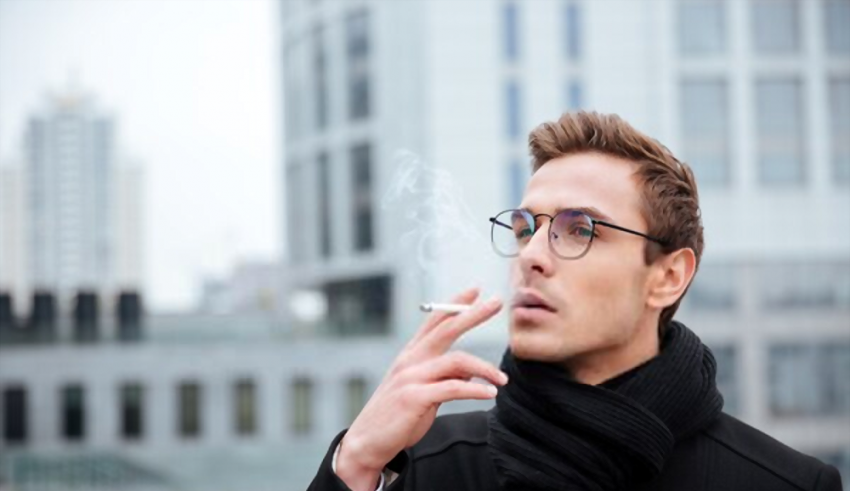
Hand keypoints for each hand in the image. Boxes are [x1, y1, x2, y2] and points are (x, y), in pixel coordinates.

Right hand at [335, 287, 506, 490]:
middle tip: (497, 302)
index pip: (435, 321)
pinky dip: (475, 390)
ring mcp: (411, 377)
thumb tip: (471, 371)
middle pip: (447, 329)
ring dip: (484, 368)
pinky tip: (490, 394)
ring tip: (503, 380)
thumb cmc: (397, 416)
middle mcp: (410, 360)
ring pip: (456, 361)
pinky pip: (453, 388)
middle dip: (473, 314)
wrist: (368, 441)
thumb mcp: (421, 390)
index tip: (475, 290)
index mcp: (411, 355)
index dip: (455, 303)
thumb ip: (443, 376)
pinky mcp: (414, 398)